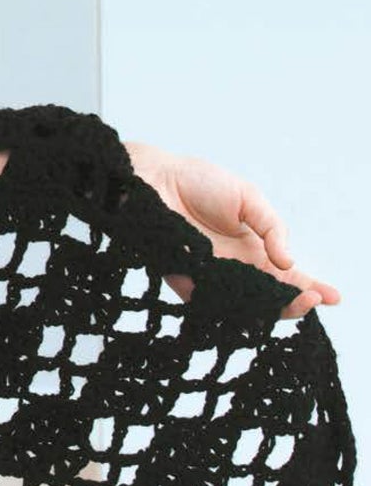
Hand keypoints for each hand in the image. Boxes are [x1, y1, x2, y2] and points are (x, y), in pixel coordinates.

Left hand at [125, 141, 339, 320]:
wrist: (155, 177)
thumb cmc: (198, 182)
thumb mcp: (249, 199)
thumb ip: (272, 229)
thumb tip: (288, 261)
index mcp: (252, 248)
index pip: (284, 276)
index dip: (308, 287)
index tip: (332, 295)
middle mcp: (234, 267)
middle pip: (268, 296)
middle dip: (294, 302)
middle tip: (313, 300)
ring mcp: (211, 276)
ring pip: (245, 305)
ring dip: (270, 308)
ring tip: (293, 302)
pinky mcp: (186, 279)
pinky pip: (211, 301)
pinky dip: (234, 307)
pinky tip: (256, 305)